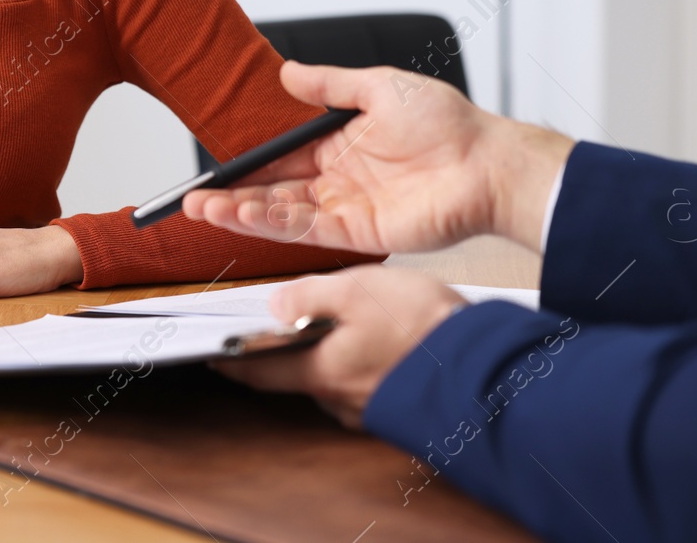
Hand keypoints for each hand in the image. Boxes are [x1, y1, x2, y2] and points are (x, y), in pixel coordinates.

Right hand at [182, 61, 572, 255]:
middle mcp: (338, 181)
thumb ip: (329, 85)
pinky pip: (307, 230)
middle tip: (192, 201)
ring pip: (282, 215)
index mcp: (339, 146)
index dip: (245, 168)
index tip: (213, 172)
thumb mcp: (379, 87)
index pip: (280, 161)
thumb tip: (287, 72)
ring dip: (242, 214)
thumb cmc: (447, 123)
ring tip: (205, 210)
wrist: (487, 162)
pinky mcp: (359, 233)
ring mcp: (347, 209)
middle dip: (230, 199)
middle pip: (272, 194)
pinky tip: (244, 216)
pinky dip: (273, 225)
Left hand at [214, 266, 463, 428]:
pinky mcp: (396, 406)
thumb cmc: (423, 329)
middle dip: (293, 346)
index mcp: (319, 370)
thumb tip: (275, 304)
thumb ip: (308, 295)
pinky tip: (383, 337)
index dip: (230, 360)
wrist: (485, 369)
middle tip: (295, 316)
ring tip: (351, 317)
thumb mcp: (357, 290)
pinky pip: (366, 381)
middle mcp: (338, 398)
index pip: (257, 371)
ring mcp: (368, 407)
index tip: (211, 353)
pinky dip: (364, 360)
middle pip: (298, 372)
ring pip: (335, 375)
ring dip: (334, 350)